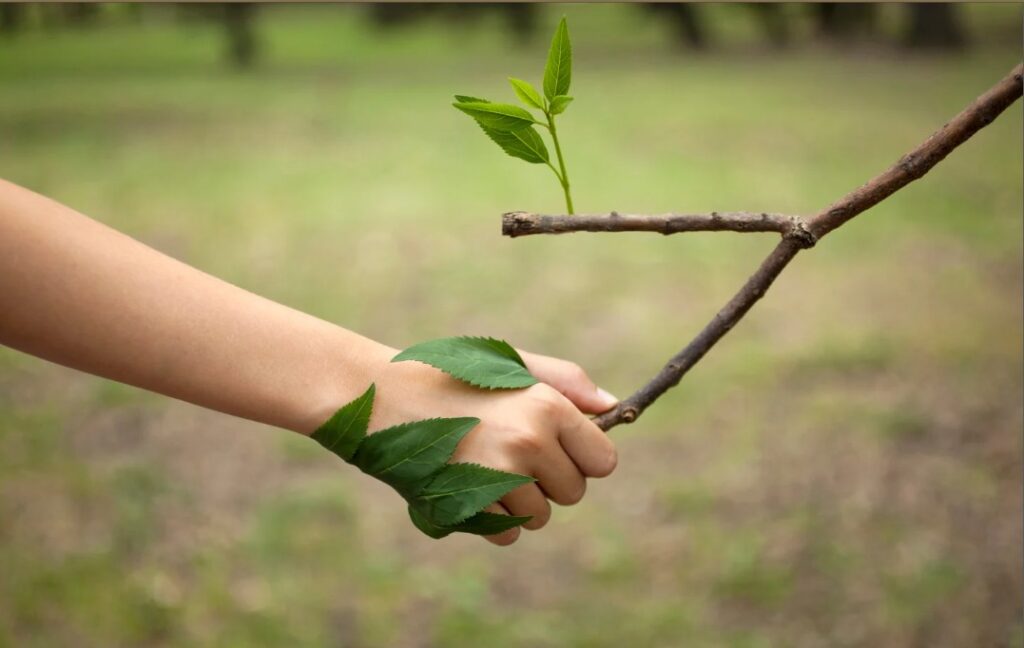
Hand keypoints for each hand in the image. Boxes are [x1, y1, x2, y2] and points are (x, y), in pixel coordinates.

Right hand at [370, 348, 618, 545]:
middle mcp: (529, 442)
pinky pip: (506, 533)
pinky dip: (490, 519)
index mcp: (547, 405)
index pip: (603, 461)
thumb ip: (567, 383)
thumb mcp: (511, 365)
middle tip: (509, 451)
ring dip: (519, 501)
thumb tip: (614, 408)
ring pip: (540, 517)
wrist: (381, 396)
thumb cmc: (451, 376)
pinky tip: (466, 484)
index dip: (582, 458)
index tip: (558, 448)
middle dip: (550, 481)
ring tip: (482, 464)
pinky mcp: (469, 506)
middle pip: (574, 493)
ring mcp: (498, 478)